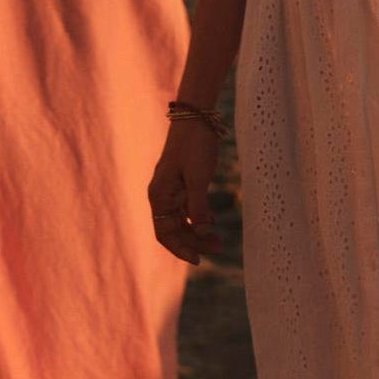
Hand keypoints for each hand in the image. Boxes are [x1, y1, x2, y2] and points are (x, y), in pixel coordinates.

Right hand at [148, 120, 224, 264]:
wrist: (195, 118)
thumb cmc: (195, 145)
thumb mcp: (198, 177)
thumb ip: (198, 206)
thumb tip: (200, 233)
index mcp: (159, 196)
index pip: (164, 233)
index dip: (180, 248)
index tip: (198, 260)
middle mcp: (162, 196)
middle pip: (173, 230)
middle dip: (193, 242)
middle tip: (218, 248)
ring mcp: (171, 190)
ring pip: (181, 221)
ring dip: (198, 232)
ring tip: (219, 241)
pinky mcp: (182, 184)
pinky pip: (187, 209)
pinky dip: (199, 219)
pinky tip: (212, 224)